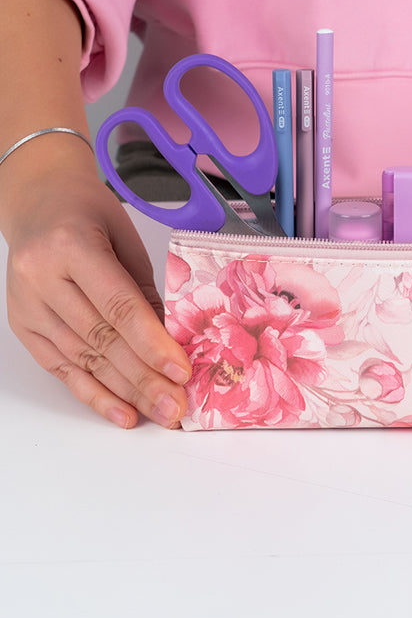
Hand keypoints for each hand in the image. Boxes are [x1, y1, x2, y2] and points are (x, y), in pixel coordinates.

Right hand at [3, 161, 191, 428]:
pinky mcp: (24, 326)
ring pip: (83, 359)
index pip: (118, 306)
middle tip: (177, 406)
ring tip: (160, 412)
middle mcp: (42, 278)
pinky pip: (62, 368)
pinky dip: (95, 394)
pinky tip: (123, 413)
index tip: (180, 370)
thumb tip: (172, 342)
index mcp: (72, 247)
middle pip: (101, 339)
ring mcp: (28, 306)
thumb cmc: (89, 214)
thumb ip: (145, 290)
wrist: (39, 204)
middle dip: (144, 379)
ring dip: (125, 392)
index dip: (151, 343)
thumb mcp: (126, 241)